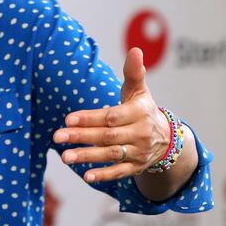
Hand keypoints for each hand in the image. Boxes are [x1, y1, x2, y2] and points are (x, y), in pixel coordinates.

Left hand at [52, 47, 170, 182]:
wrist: (168, 139)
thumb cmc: (142, 109)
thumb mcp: (139, 91)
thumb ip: (133, 72)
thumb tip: (135, 50)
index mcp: (138, 113)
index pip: (111, 116)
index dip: (90, 118)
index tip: (67, 118)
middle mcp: (140, 134)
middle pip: (107, 136)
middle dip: (82, 137)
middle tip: (57, 137)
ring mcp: (139, 152)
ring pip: (112, 155)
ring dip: (88, 156)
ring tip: (65, 157)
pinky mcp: (137, 167)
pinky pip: (120, 172)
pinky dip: (104, 175)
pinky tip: (86, 175)